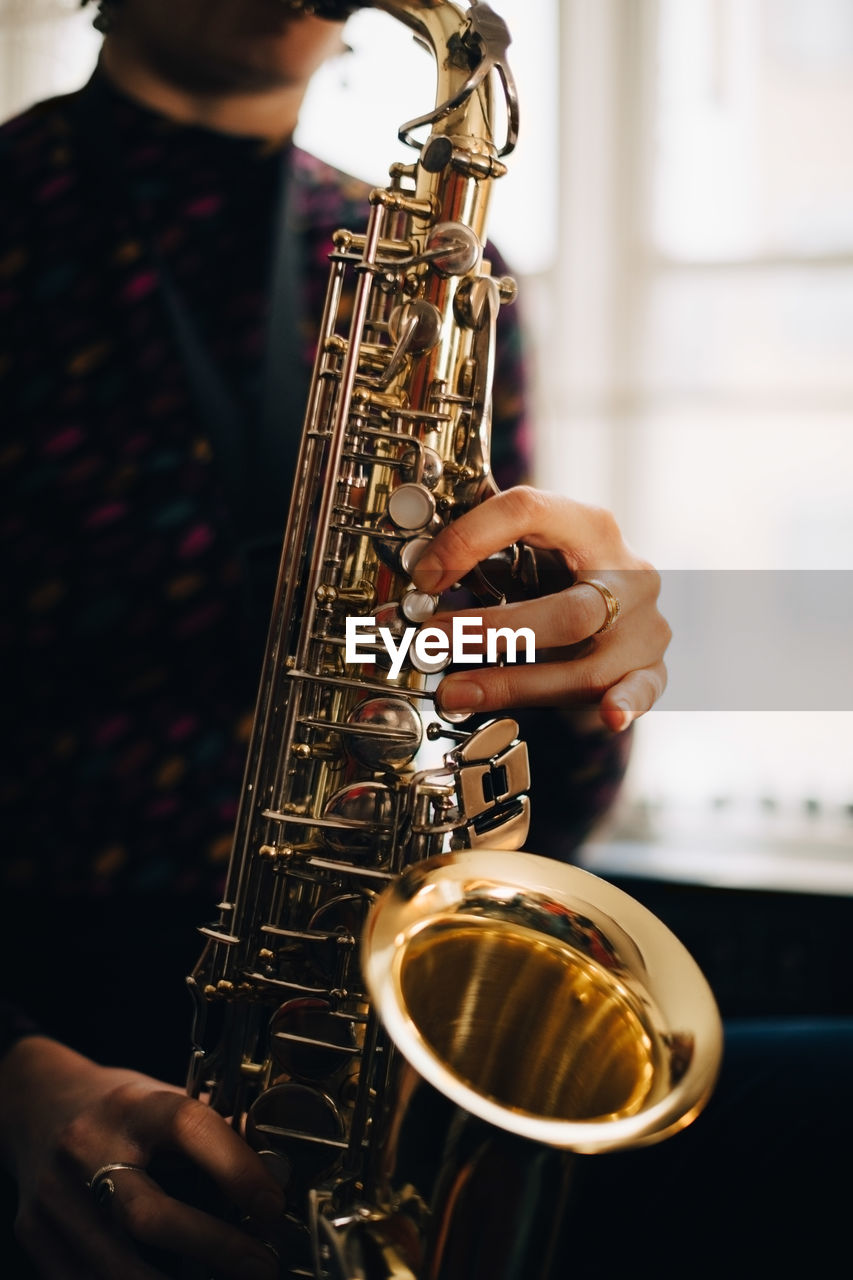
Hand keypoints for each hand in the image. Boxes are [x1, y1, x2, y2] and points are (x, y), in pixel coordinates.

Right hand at [0, 1037, 282, 1278]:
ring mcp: (55, 1197)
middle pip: (148, 1214)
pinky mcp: (35, 1234)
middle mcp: (87, 1147)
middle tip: (261, 1263)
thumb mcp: (162, 1100)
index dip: (237, 1169)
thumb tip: (276, 1169)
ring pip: (116, 1265)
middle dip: (214, 1247)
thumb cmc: (118, 1108)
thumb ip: (211, 1133)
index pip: (189, 1127)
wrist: (38, 1105)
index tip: (273, 1205)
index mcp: (132, 1105)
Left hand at [412, 486, 670, 731]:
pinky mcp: (653, 666)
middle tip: (434, 639)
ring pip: (587, 666)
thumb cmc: (566, 573)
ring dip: (513, 683)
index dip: (468, 540)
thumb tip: (418, 574)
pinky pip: (644, 689)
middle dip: (493, 630)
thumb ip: (487, 556)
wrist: (625, 600)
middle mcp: (629, 573)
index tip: (425, 575)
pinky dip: (626, 703)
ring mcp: (645, 625)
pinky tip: (610, 715)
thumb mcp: (533, 550)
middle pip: (568, 610)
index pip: (528, 512)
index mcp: (591, 526)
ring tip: (455, 691)